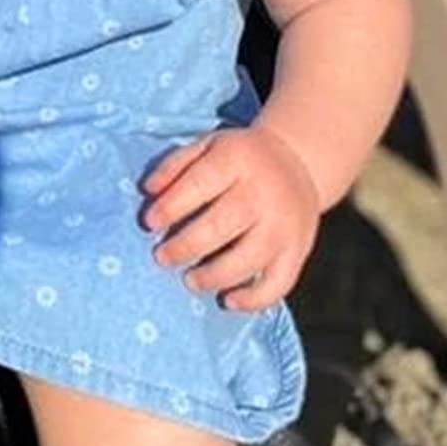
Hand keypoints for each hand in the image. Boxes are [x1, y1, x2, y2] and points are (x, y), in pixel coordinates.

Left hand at [140, 125, 320, 311]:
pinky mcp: (298, 250)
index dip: (172, 206)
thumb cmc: (240, 157)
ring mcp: (284, 225)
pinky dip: (254, 299)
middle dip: (186, 246)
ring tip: (190, 280)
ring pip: (248, 259)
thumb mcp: (207, 145)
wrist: (298, 160)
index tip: (149, 223)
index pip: (200, 184)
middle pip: (222, 226)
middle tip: (161, 257)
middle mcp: (263, 194)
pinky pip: (279, 283)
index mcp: (237, 160)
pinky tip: (229, 301)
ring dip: (214, 276)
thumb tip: (148, 190)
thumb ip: (175, 164)